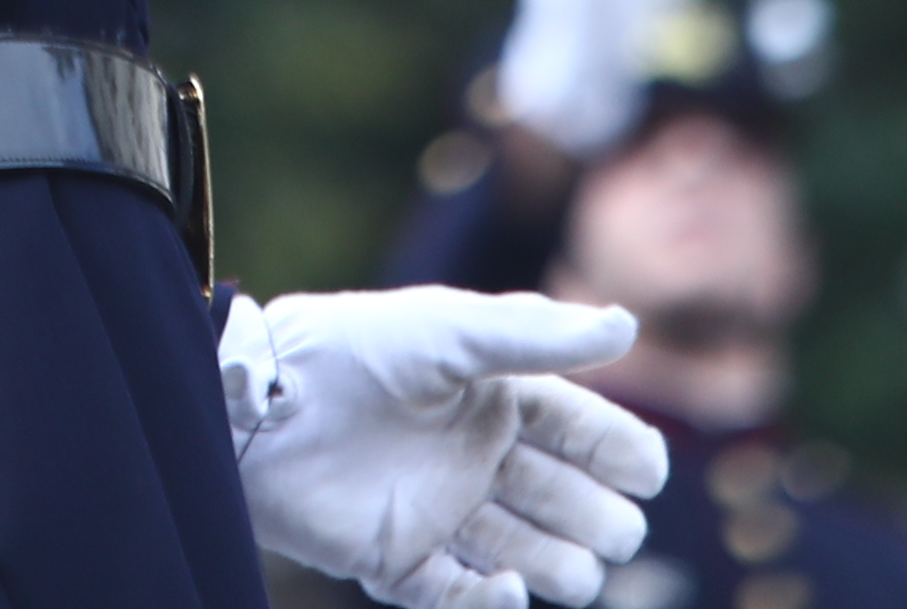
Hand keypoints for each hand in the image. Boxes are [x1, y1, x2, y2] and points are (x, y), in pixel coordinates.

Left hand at [224, 287, 666, 608]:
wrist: (258, 406)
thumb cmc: (353, 352)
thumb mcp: (447, 331)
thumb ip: (535, 334)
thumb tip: (629, 325)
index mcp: (494, 397)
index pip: (583, 430)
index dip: (622, 452)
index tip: (649, 474)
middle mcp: (474, 457)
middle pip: (566, 500)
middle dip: (600, 519)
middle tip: (612, 530)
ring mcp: (438, 512)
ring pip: (528, 554)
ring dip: (561, 568)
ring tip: (574, 568)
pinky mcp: (396, 561)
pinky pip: (458, 595)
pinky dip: (490, 602)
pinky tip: (508, 586)